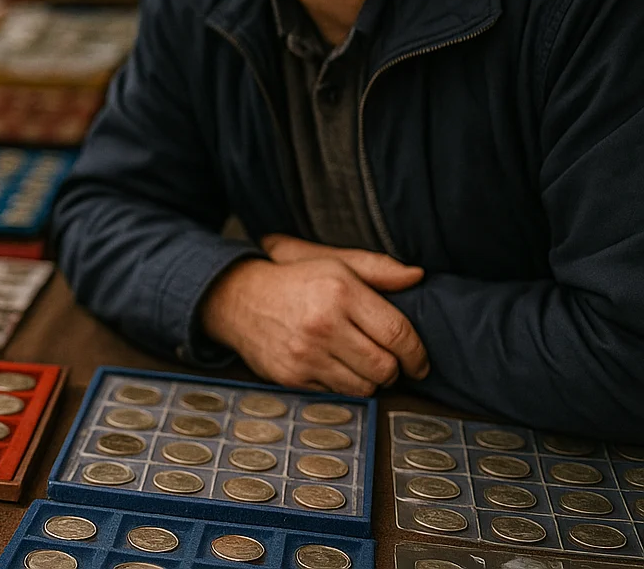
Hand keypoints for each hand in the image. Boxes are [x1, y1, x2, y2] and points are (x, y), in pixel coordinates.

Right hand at [200, 244, 429, 395]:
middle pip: (385, 367)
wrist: (237, 298)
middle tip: (386, 359)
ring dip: (369, 379)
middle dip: (394, 368)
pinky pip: (338, 393)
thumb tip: (417, 276)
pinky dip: (342, 383)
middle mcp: (323, 324)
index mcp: (339, 291)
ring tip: (358, 361)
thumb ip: (377, 268)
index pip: (397, 333)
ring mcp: (306, 354)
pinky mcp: (292, 376)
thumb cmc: (293, 280)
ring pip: (365, 387)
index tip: (419, 361)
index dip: (417, 354)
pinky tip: (332, 364)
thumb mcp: (333, 262)